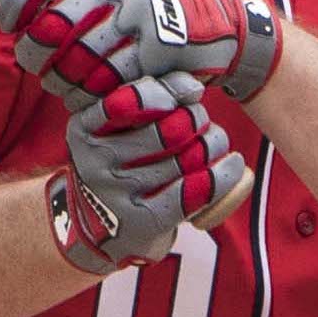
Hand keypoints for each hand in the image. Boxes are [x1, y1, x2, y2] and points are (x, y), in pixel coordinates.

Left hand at [0, 0, 282, 105]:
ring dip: (63, 83)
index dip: (13, 3)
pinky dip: (93, 98)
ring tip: (67, 86)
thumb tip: (16, 20)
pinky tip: (94, 98)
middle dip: (33, 55)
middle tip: (39, 67)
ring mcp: (137, 16)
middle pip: (47, 29)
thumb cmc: (150, 15)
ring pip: (74, 63)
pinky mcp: (157, 49)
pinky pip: (108, 84)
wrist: (221, 25)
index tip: (9, 23)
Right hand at [49, 73, 237, 276]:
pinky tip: (233, 164)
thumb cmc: (122, 163)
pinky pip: (193, 192)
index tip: (191, 92)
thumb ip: (152, 96)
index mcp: (84, 129)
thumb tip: (192, 87)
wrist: (103, 228)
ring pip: (187, 158)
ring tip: (214, 143)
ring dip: (213, 145)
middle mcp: (94, 161)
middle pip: (169, 129)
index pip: (127, 101)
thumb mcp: (120, 127)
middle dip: (196, 118)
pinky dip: (221, 175)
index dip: (167, 92)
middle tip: (200, 121)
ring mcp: (117, 195)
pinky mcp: (142, 223)